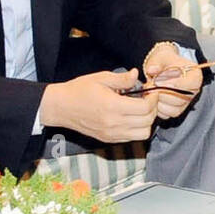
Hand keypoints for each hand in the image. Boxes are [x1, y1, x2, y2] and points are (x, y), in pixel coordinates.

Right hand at [39, 69, 159, 141]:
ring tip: (141, 109)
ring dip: (147, 121)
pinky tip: (131, 116)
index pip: (145, 108)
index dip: (153, 99)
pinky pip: (132, 138)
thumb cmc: (79, 90)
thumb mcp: (101, 78)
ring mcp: (111, 134)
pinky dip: (137, 129)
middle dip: (153, 109)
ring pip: (143, 134)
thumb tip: (136, 74)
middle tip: (148, 99)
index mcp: (113, 106)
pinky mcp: (108, 139)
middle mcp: (114, 123)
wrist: (61, 107)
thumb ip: (122, 78)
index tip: (151, 91)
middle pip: (148, 122)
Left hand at [143, 43, 203, 119]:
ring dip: (158, 100)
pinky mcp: (177, 110)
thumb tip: (152, 69)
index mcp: (195, 75)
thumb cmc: (165, 62)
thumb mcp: (161, 57)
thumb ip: (157, 62)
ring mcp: (186, 102)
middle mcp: (194, 91)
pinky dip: (157, 108)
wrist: (163, 68)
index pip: (190, 84)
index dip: (173, 83)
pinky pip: (166, 114)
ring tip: (152, 89)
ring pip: (172, 108)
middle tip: (151, 83)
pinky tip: (154, 97)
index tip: (158, 80)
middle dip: (162, 92)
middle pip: (180, 98)